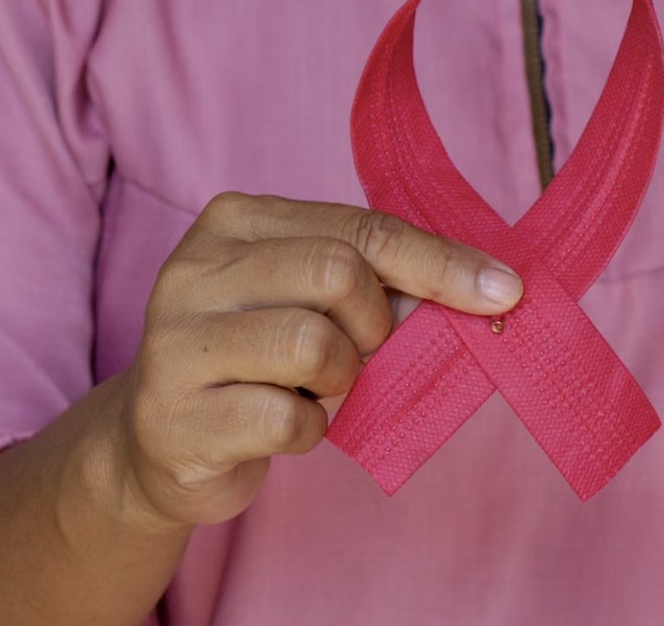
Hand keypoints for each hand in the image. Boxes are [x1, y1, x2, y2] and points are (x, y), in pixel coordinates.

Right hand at [113, 191, 522, 528]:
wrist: (159, 441)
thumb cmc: (253, 362)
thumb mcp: (304, 301)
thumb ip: (373, 284)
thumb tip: (480, 292)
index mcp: (231, 222)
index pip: (359, 227)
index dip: (440, 262)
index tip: (504, 291)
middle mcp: (193, 270)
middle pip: (336, 273)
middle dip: (376, 326)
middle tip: (362, 355)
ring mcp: (175, 343)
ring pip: (312, 344)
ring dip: (340, 380)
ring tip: (313, 389)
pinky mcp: (174, 416)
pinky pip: (286, 420)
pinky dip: (309, 432)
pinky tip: (282, 427)